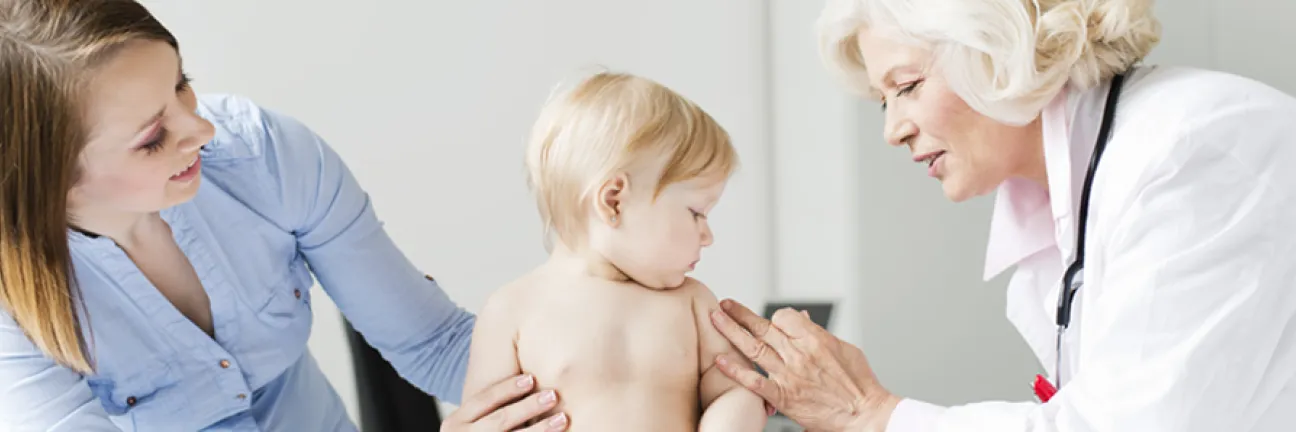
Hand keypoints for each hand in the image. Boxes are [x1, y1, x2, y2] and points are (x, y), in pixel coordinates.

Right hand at [440, 374, 568, 430]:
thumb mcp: (471, 423)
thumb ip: (490, 407)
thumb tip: (529, 375)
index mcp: (455, 423)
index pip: (484, 400)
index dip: (507, 388)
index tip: (531, 378)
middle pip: (500, 419)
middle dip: (528, 407)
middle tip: (553, 395)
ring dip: (541, 429)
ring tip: (562, 418)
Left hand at [709, 300, 900, 431]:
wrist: (865, 414)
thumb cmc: (859, 383)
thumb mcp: (843, 349)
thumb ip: (818, 333)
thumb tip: (802, 318)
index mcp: (815, 339)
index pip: (783, 316)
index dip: (774, 316)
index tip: (768, 319)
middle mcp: (799, 353)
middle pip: (762, 327)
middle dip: (740, 313)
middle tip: (723, 304)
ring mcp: (789, 375)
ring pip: (753, 348)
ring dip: (731, 331)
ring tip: (716, 319)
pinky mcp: (784, 397)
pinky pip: (754, 381)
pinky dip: (736, 371)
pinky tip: (721, 361)